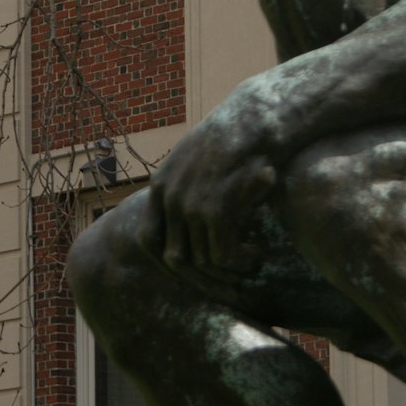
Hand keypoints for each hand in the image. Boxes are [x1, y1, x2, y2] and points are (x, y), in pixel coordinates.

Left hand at [144, 89, 278, 273]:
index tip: (195, 272)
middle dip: (201, 279)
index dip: (167, 262)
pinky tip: (256, 255)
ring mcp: (189, 203)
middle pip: (172, 259)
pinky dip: (241, 262)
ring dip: (228, 272)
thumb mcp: (197, 164)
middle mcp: (168, 197)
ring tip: (249, 266)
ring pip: (201, 261)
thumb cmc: (235, 141)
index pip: (147, 240)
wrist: (257, 119)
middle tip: (227, 286)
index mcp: (160, 186)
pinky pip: (223, 255)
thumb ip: (186, 192)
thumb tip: (190, 228)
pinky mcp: (214, 208)